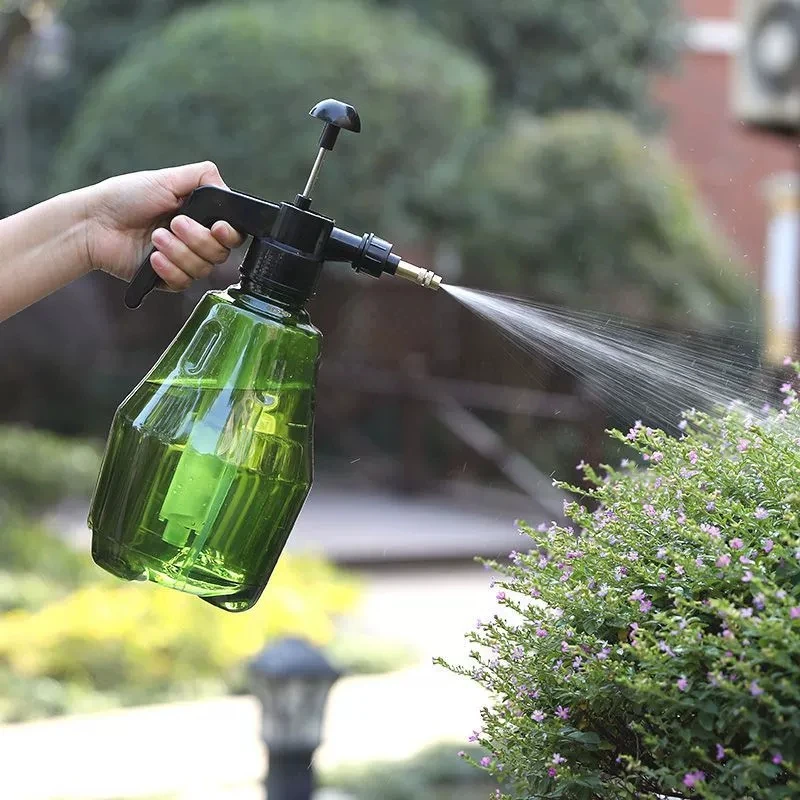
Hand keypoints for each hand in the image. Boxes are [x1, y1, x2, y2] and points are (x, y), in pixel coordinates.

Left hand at [84, 162, 244, 290]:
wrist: (95, 223)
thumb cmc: (127, 197)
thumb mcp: (168, 178)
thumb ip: (204, 177)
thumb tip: (228, 190)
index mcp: (201, 217)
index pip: (233, 234)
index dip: (230, 234)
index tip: (218, 228)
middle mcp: (196, 241)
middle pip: (220, 253)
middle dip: (198, 239)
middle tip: (174, 223)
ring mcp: (183, 261)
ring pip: (202, 269)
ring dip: (179, 252)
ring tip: (155, 237)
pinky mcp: (168, 280)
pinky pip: (183, 283)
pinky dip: (169, 270)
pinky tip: (152, 258)